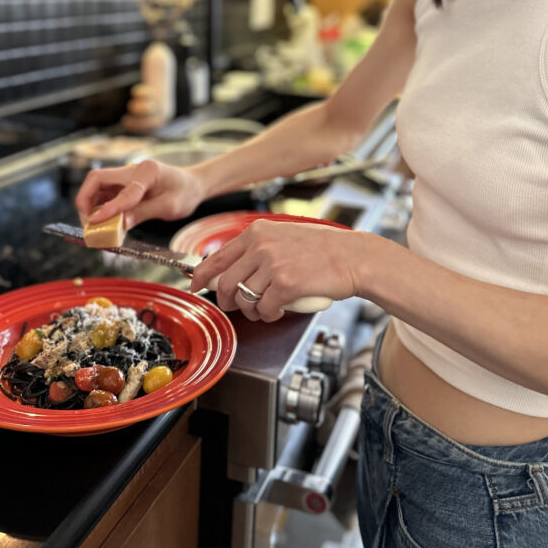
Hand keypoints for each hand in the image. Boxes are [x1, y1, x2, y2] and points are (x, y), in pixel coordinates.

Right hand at [75, 159, 203, 230]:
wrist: (191, 185)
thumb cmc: (184, 193)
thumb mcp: (169, 207)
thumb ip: (143, 213)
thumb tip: (119, 224)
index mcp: (147, 171)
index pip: (123, 190)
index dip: (108, 208)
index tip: (95, 222)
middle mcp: (132, 170)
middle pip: (97, 178)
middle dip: (86, 200)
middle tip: (87, 224)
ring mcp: (126, 177)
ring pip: (97, 187)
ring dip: (89, 205)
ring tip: (92, 226)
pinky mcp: (123, 186)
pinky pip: (104, 195)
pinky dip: (98, 208)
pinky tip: (101, 222)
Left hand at [190, 218, 361, 321]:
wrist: (353, 257)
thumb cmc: (323, 249)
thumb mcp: (283, 237)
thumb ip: (257, 249)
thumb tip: (231, 268)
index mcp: (257, 232)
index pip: (216, 257)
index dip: (201, 276)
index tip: (195, 286)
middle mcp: (261, 246)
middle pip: (224, 283)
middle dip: (226, 301)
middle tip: (236, 306)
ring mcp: (273, 264)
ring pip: (243, 299)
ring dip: (252, 311)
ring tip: (266, 307)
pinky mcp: (286, 284)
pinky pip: (264, 309)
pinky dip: (269, 315)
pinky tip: (279, 310)